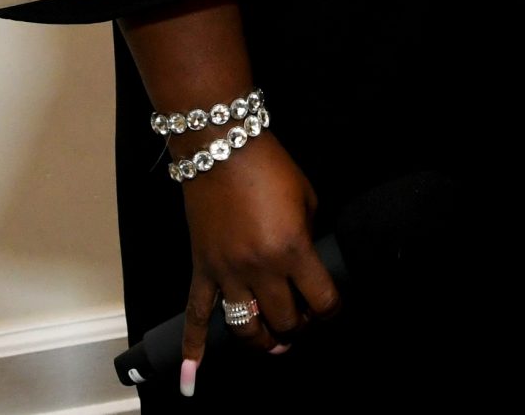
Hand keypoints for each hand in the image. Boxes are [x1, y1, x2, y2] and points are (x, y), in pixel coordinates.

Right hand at [176, 133, 339, 390]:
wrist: (223, 147)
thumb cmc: (270, 167)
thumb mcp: (308, 198)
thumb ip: (309, 236)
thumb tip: (307, 263)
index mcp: (293, 250)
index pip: (321, 299)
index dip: (331, 309)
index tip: (330, 308)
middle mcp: (260, 268)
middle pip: (285, 319)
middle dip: (299, 327)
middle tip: (302, 323)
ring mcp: (228, 272)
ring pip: (246, 327)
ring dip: (262, 342)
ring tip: (273, 345)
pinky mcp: (202, 268)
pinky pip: (195, 316)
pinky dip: (194, 349)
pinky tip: (193, 378)